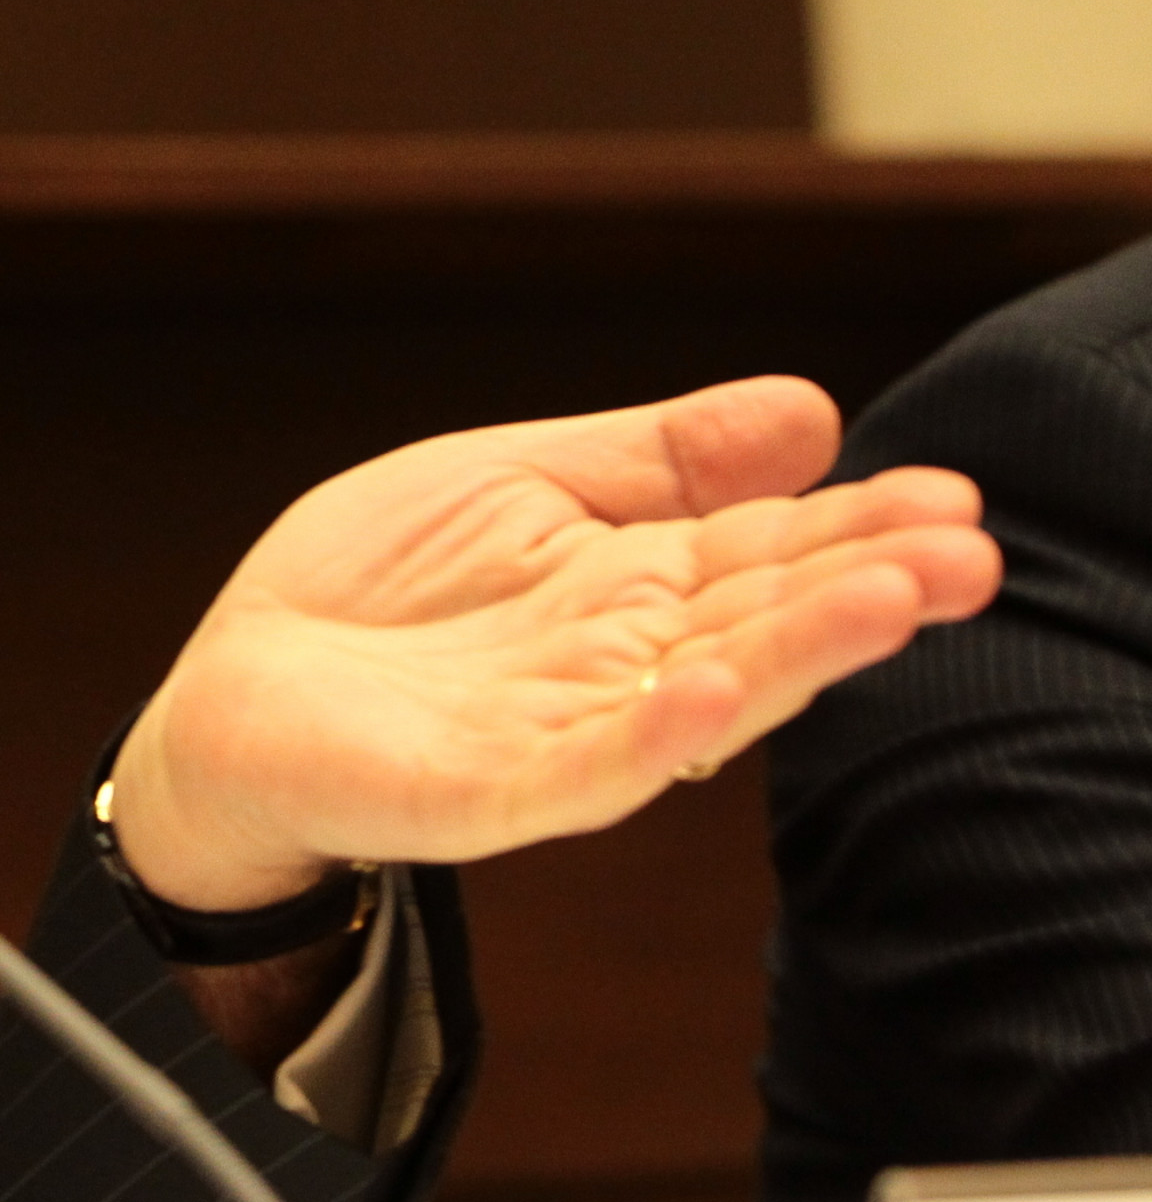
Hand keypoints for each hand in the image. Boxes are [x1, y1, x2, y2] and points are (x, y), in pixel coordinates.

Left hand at [107, 375, 999, 910]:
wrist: (235, 691)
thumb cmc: (376, 588)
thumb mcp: (518, 480)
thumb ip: (657, 457)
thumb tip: (814, 410)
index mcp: (634, 586)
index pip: (767, 550)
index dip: (859, 526)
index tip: (953, 497)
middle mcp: (619, 664)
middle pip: (758, 622)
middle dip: (863, 588)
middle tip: (967, 551)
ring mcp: (561, 733)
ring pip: (699, 696)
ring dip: (792, 654)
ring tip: (886, 600)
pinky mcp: (484, 791)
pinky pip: (579, 768)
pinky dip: (643, 735)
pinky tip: (701, 689)